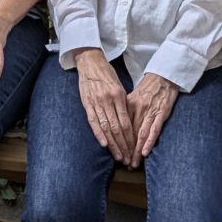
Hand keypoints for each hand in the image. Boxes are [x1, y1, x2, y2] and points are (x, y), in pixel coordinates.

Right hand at [74, 48, 134, 163]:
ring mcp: (96, 102)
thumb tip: (128, 121)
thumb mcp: (119, 86)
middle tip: (128, 159)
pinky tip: (104, 144)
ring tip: (118, 156)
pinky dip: (99, 134)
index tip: (134, 150)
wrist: (89, 61)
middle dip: (123, 146)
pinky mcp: (86, 103)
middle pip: (117, 128)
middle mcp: (108, 100)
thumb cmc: (106, 73)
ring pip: (106, 127)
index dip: (130, 138)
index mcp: (118, 96)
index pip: (126, 122)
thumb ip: (122, 103)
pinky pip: (93, 121)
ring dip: (113, 144)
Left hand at [126, 73, 178, 165]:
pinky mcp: (161, 113)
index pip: (121, 126)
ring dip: (137, 150)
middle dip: (127, 149)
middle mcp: (138, 109)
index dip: (119, 141)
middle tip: (124, 163)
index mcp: (129, 105)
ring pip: (141, 134)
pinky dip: (149, 142)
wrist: (163, 77)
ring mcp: (150, 111)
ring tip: (133, 163)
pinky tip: (145, 152)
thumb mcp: (133, 97)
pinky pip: (154, 130)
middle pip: (130, 133)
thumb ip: (125, 110)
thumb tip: (117, 124)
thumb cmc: (147, 88)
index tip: (116, 153)